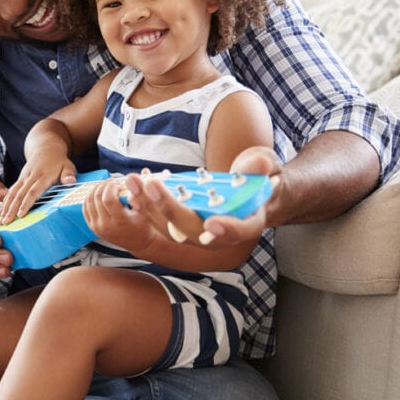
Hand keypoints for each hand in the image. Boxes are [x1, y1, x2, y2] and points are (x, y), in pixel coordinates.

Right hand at [0, 158, 76, 224]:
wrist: (46, 148)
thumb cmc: (59, 161)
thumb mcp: (68, 166)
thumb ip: (69, 175)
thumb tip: (71, 181)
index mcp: (43, 176)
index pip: (33, 191)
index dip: (26, 203)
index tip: (20, 215)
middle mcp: (30, 177)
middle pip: (19, 194)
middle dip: (12, 209)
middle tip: (6, 222)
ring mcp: (23, 177)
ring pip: (13, 193)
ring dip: (6, 207)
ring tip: (1, 220)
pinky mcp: (20, 178)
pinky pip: (11, 190)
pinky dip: (5, 201)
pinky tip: (1, 211)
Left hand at [81, 178, 157, 252]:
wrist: (137, 242)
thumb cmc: (142, 225)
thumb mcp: (144, 211)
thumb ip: (137, 195)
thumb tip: (131, 179)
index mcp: (120, 222)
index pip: (109, 199)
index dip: (111, 187)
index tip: (118, 183)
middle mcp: (106, 225)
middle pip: (98, 198)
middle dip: (104, 185)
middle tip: (112, 181)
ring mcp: (97, 227)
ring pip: (89, 201)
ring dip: (96, 189)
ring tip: (106, 185)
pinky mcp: (92, 227)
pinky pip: (85, 208)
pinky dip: (89, 198)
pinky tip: (98, 193)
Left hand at [123, 148, 281, 247]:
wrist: (251, 192)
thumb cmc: (262, 178)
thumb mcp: (267, 167)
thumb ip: (260, 167)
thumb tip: (257, 165)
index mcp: (249, 222)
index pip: (241, 230)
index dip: (228, 229)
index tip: (213, 223)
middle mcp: (221, 234)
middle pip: (193, 230)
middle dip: (170, 208)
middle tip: (151, 185)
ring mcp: (198, 231)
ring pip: (170, 227)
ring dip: (148, 206)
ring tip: (132, 182)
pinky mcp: (182, 224)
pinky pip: (160, 220)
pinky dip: (145, 204)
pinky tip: (133, 185)